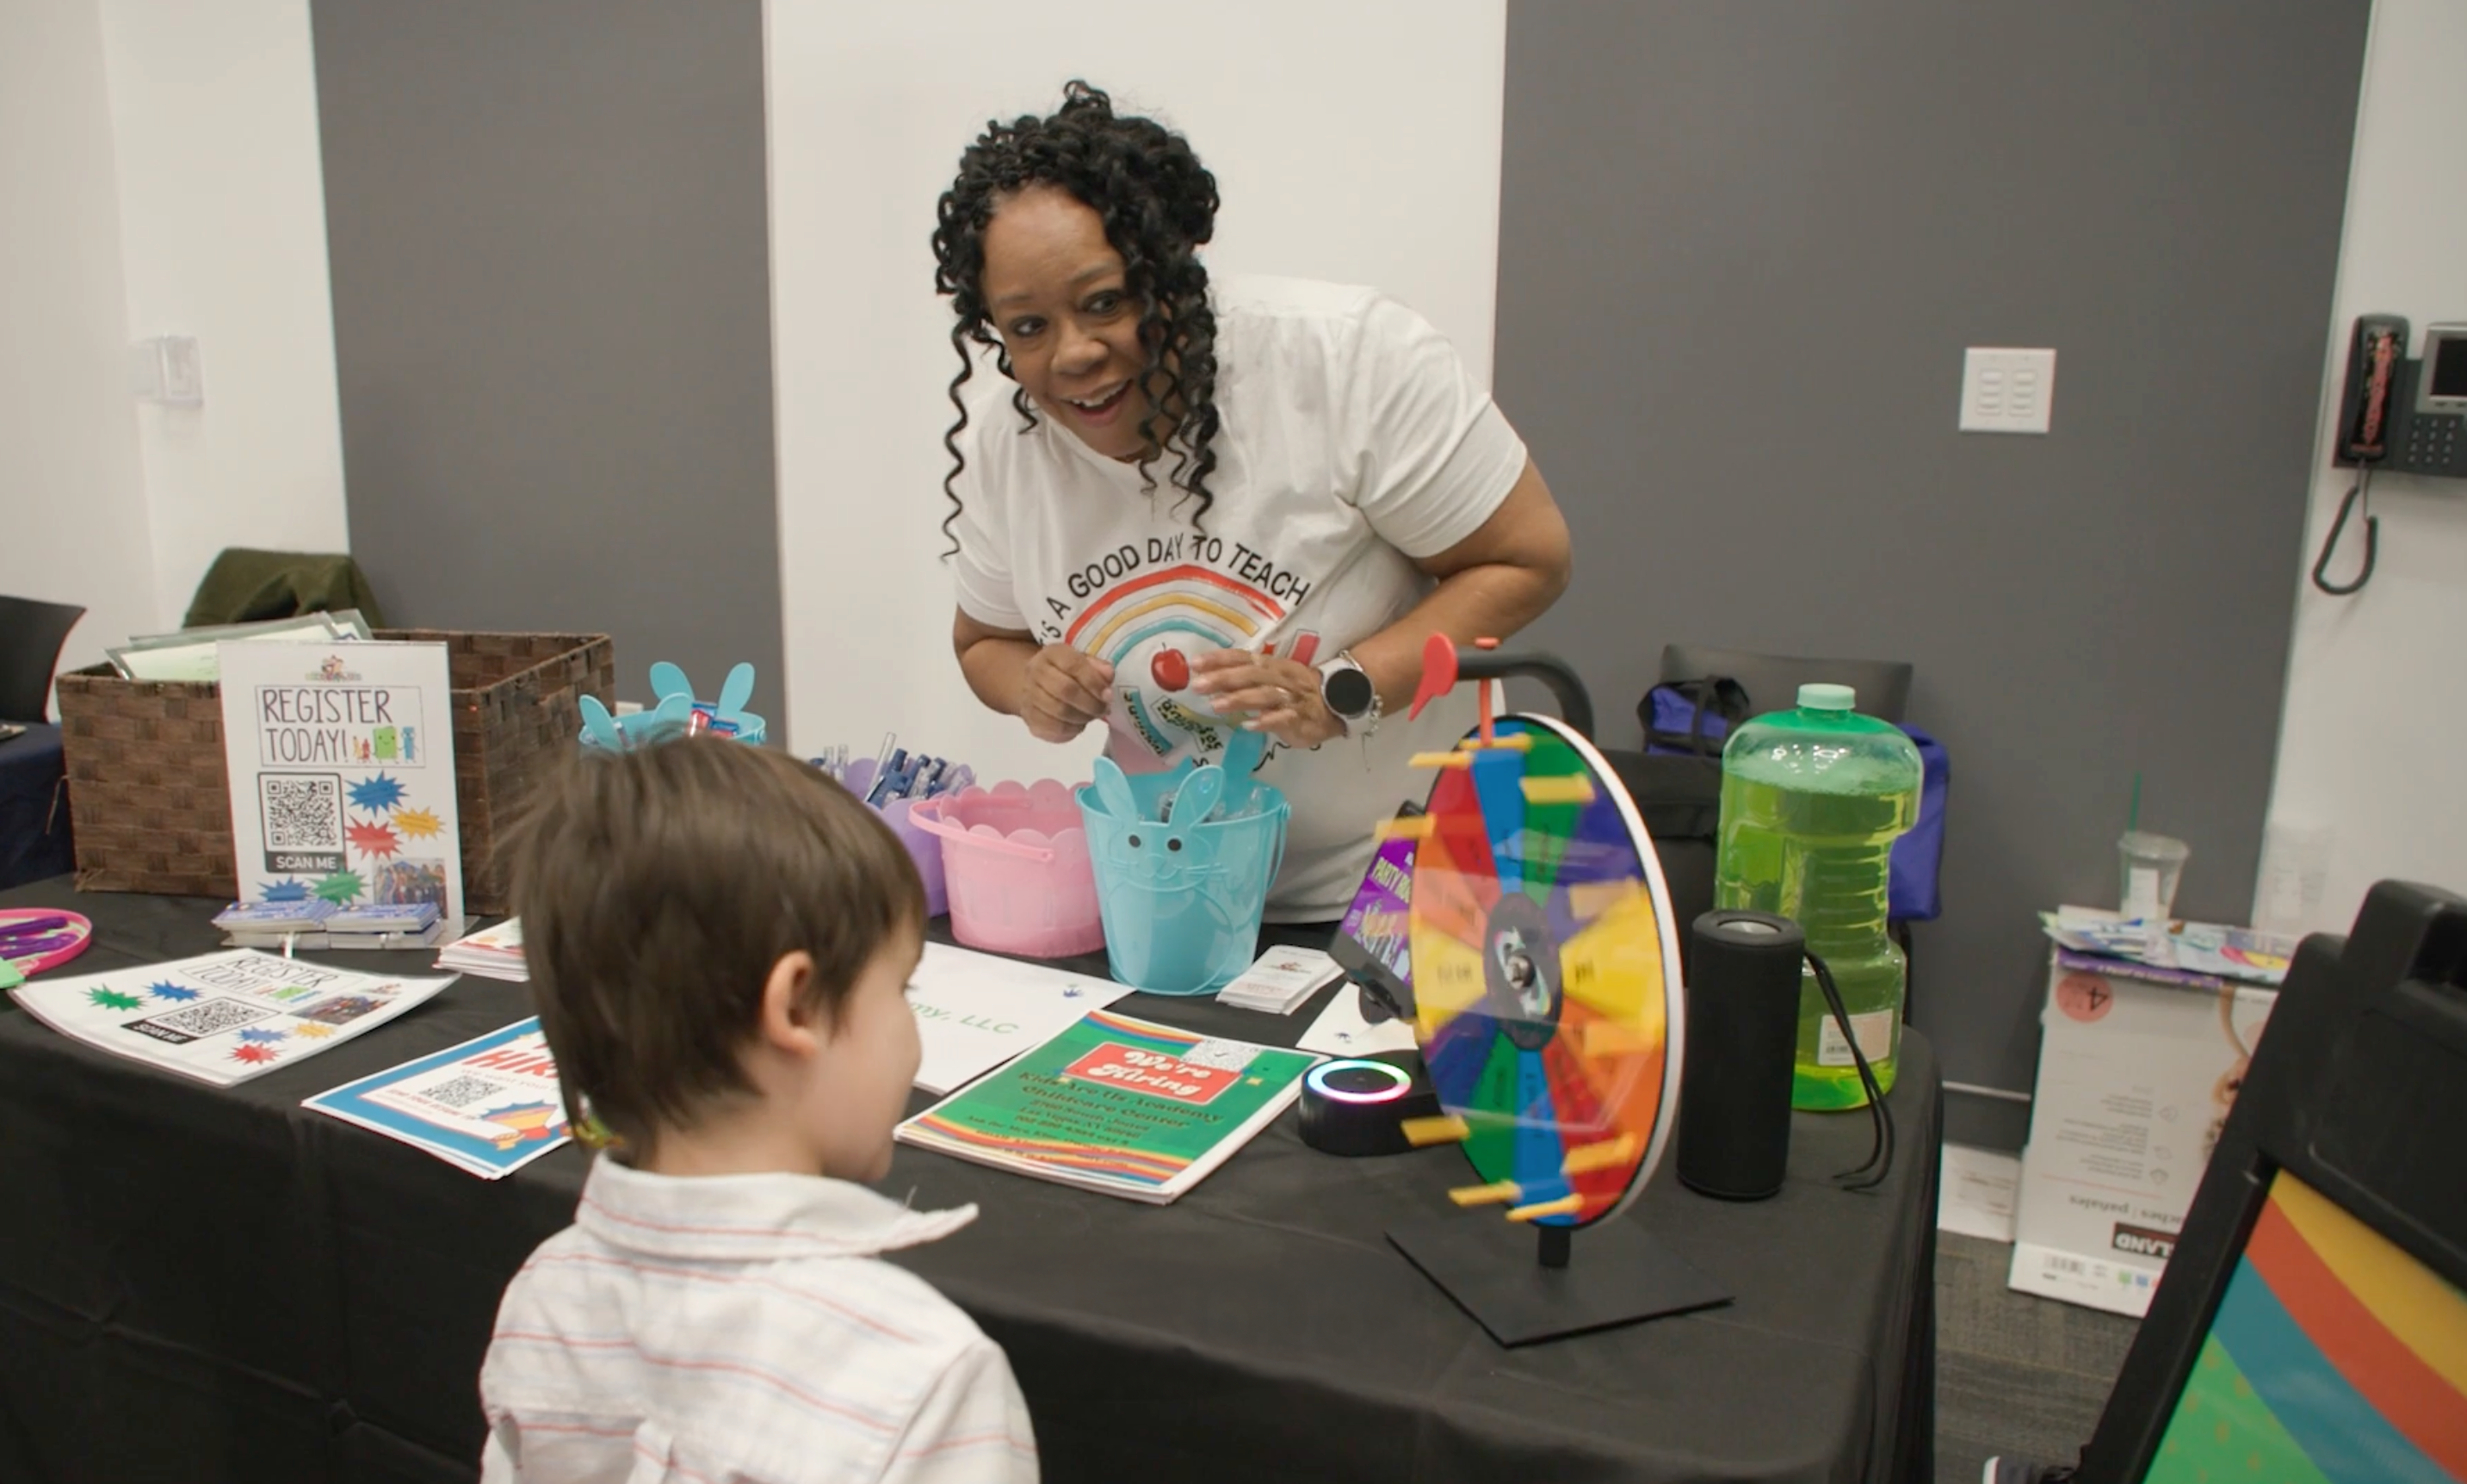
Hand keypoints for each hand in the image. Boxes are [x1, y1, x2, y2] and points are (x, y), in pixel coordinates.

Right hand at [1020, 646, 1114, 742]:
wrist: (1038, 685)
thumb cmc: (1068, 672)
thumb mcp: (1085, 662)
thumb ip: (1099, 667)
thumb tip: (1108, 675)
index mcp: (1052, 653)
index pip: (1072, 665)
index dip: (1093, 682)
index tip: (1108, 695)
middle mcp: (1035, 671)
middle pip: (1064, 690)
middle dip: (1090, 703)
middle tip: (1103, 709)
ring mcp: (1028, 694)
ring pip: (1058, 711)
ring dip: (1082, 718)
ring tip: (1092, 716)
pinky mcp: (1029, 717)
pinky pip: (1052, 728)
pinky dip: (1071, 730)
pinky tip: (1079, 725)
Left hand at [1189, 649, 1345, 747]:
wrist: (1336, 703)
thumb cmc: (1297, 690)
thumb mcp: (1273, 677)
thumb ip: (1246, 679)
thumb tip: (1210, 681)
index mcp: (1271, 665)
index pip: (1243, 658)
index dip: (1220, 659)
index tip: (1195, 663)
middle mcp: (1279, 677)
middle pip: (1250, 675)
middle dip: (1223, 679)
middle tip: (1198, 685)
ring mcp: (1290, 697)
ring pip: (1263, 695)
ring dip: (1239, 699)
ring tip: (1216, 705)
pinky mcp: (1300, 717)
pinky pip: (1282, 718)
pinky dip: (1266, 721)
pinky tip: (1249, 726)